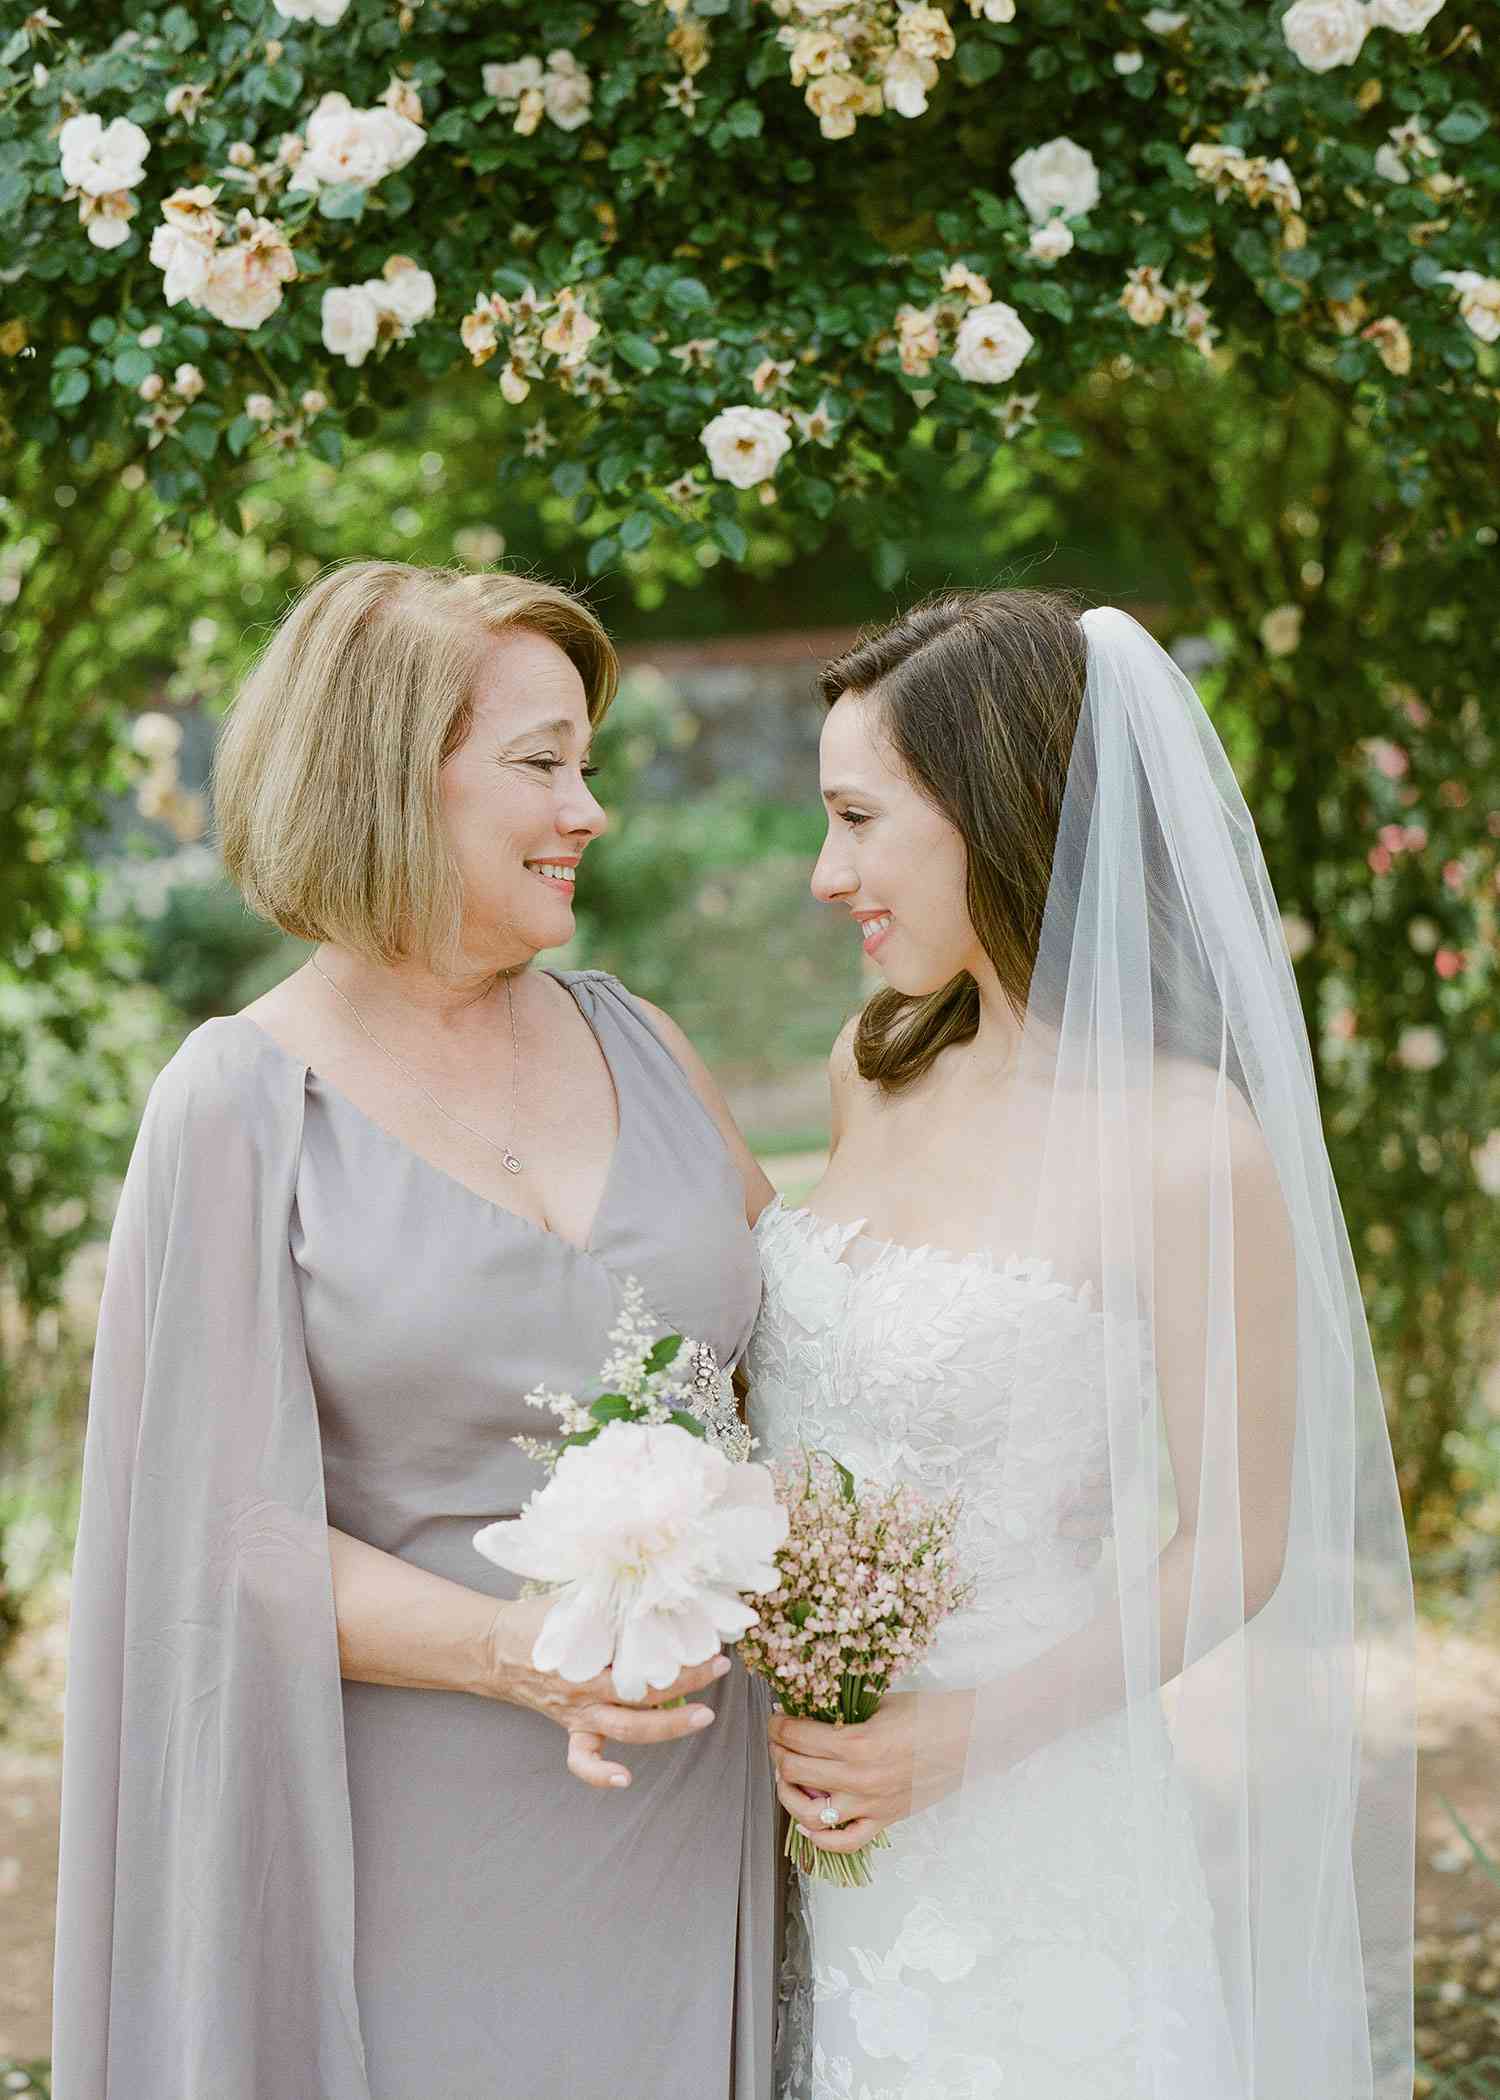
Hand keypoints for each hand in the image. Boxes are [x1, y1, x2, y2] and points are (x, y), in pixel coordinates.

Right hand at [486, 1594, 728, 1790]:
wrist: (491, 1648)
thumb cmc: (534, 1619)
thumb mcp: (569, 1600)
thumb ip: (604, 1596)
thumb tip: (647, 1579)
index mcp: (585, 1653)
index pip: (637, 1652)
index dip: (673, 1647)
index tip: (704, 1633)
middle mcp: (585, 1687)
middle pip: (642, 1693)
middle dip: (685, 1681)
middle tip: (718, 1666)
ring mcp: (578, 1712)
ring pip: (627, 1729)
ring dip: (669, 1725)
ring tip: (705, 1715)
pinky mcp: (571, 1726)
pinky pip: (582, 1759)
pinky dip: (600, 1774)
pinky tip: (625, 1779)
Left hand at [767, 1690, 973, 1855]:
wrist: (971, 1737)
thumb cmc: (930, 1713)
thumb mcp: (880, 1703)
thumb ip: (844, 1713)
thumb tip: (810, 1713)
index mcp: (856, 1743)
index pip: (796, 1737)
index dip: (778, 1725)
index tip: (776, 1718)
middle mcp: (859, 1778)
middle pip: (794, 1770)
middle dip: (778, 1752)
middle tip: (779, 1741)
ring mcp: (871, 1805)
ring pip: (809, 1812)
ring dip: (788, 1793)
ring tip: (786, 1778)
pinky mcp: (886, 1821)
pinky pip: (845, 1841)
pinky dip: (820, 1837)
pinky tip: (807, 1822)